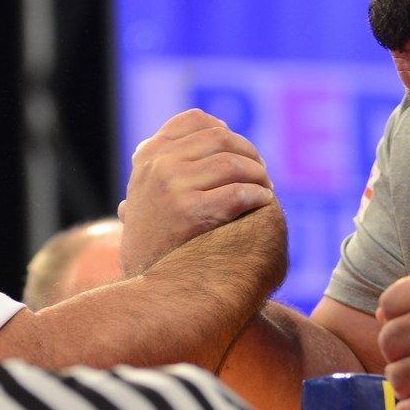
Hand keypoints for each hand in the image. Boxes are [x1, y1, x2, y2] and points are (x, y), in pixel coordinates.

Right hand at [119, 109, 274, 273]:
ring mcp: (172, 185)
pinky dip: (258, 196)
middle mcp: (158, 164)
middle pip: (220, 138)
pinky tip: (264, 204)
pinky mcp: (190, 212)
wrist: (147, 288)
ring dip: (258, 175)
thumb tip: (184, 143)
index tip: (238, 149)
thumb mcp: (144, 195)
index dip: (223, 129)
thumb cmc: (152, 244)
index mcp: (148, 155)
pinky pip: (238, 193)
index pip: (194, 120)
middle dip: (248, 153)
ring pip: (234, 164)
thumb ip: (163, 169)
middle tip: (261, 174)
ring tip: (265, 189)